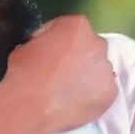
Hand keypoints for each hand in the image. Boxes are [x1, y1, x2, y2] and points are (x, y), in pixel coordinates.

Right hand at [0, 14, 117, 133]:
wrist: (31, 107)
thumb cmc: (24, 72)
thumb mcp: (25, 46)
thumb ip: (43, 42)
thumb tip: (45, 51)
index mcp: (77, 26)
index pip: (67, 27)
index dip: (54, 40)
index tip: (45, 52)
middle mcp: (97, 43)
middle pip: (88, 46)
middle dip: (76, 56)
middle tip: (58, 71)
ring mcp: (106, 69)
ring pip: (97, 69)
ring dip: (85, 75)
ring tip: (66, 90)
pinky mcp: (110, 93)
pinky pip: (100, 91)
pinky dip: (90, 96)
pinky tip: (73, 102)